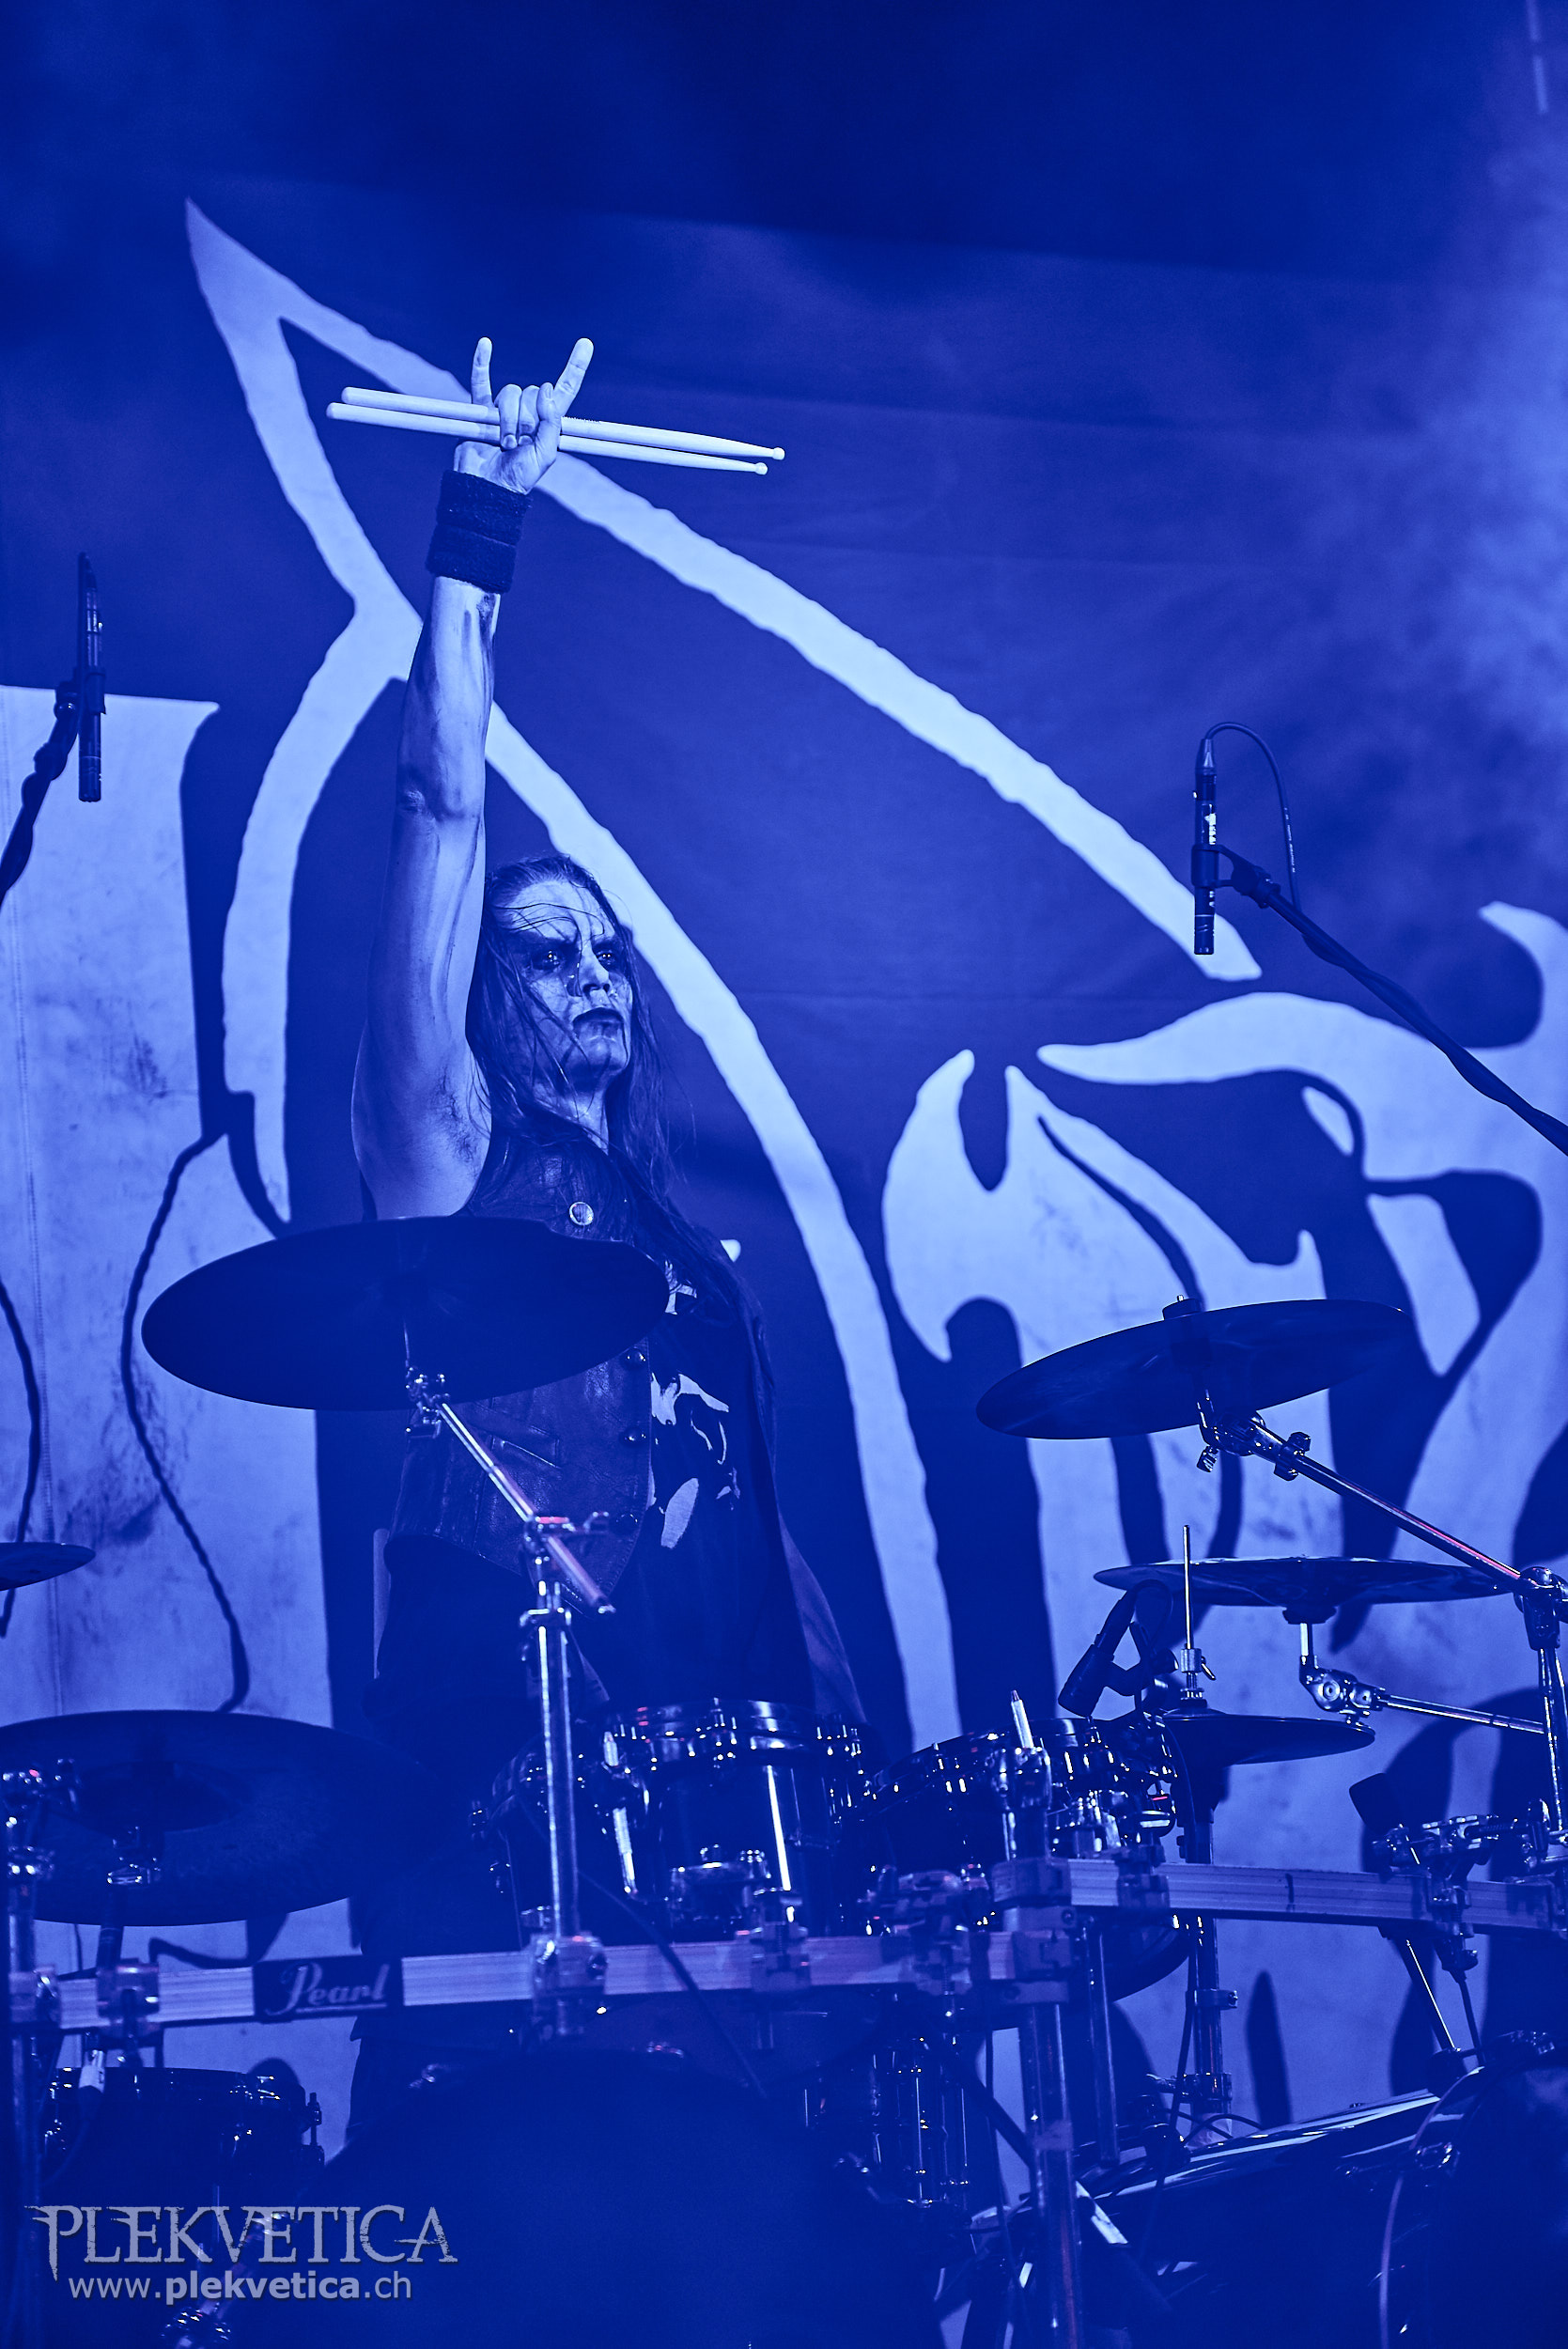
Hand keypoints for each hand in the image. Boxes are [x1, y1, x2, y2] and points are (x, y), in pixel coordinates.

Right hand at [453, 336, 592, 492]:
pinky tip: (485, 344)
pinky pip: (480, 381)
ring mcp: (503, 409)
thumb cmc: (519, 477)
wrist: (489, 487)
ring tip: (505, 443)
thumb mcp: (545, 454)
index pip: (565, 389)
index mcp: (547, 421)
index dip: (575, 367)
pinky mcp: (481, 410)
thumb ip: (551, 423)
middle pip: (530, 393)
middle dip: (526, 418)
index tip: (586, 344)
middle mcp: (527, 411)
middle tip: (521, 443)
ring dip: (508, 419)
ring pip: (509, 393)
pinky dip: (481, 362)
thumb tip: (546, 388)